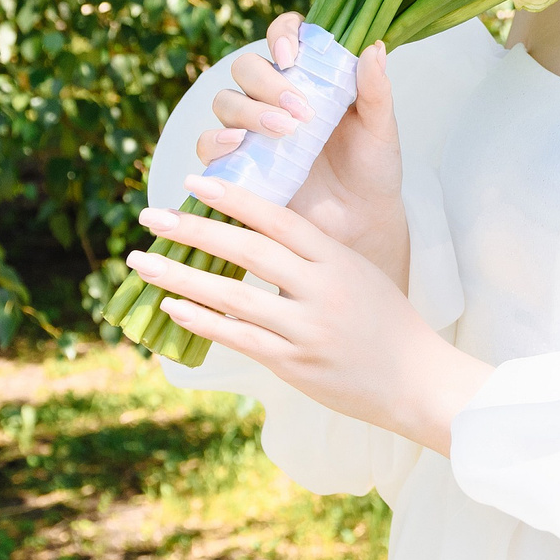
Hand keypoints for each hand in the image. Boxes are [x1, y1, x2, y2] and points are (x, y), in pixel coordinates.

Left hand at [134, 173, 489, 453]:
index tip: (193, 180)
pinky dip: (201, 320)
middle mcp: (322, 288)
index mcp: (338, 259)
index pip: (278, 217)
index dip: (233, 196)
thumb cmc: (386, 323)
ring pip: (232, 295)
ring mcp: (307, 327)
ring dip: (181, 275)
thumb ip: (314, 257)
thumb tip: (255, 235)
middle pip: (248, 249)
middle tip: (150, 215)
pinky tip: (171, 307)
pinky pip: (238, 337)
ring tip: (141, 261)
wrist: (418, 380)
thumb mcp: (358, 274)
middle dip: (193, 229)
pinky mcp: (295, 363)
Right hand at [200, 12, 407, 284]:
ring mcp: (252, 130)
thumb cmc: (372, 168)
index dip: (281, 34)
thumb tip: (375, 47)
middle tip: (299, 110)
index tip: (292, 54)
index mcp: (308, 78)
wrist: (361, 221)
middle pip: (246, 68)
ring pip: (225, 102)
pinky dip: (217, 140)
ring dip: (248, 110)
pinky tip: (240, 144)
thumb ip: (375, 90)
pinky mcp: (236, 163)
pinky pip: (209, 143)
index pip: (285, 36)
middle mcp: (273, 97)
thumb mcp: (381, 128)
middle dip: (267, 82)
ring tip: (282, 131)